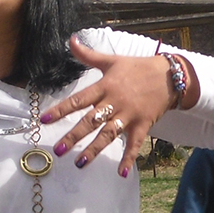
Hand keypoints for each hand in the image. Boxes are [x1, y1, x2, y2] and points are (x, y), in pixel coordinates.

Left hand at [44, 40, 191, 177]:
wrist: (169, 75)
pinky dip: (129, 158)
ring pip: (109, 134)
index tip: (44, 120)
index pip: (78, 100)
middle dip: (74, 136)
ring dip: (95, 149)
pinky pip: (135, 144)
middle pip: (91, 121)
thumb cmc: (136, 68)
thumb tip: (70, 39)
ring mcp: (129, 115)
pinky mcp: (143, 124)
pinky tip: (121, 173)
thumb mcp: (111, 60)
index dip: (61, 110)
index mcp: (105, 87)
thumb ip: (88, 54)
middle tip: (58, 150)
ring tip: (80, 163)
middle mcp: (114, 102)